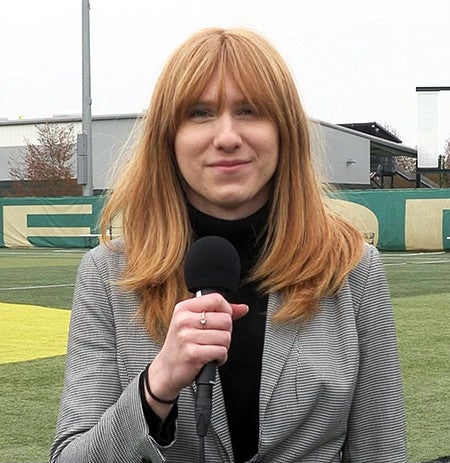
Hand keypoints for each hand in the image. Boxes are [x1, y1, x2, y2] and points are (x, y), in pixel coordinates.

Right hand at [146, 293, 247, 414]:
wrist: (167, 369)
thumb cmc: (182, 344)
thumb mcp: (195, 322)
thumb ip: (219, 312)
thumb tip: (243, 308)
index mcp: (184, 308)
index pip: (216, 299)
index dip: (227, 310)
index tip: (223, 320)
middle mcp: (184, 320)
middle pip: (225, 319)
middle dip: (226, 332)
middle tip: (215, 339)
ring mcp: (187, 336)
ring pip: (225, 337)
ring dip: (223, 347)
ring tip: (211, 349)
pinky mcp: (192, 353)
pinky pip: (221, 351)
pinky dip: (220, 358)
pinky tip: (211, 358)